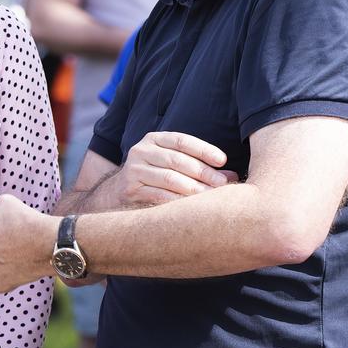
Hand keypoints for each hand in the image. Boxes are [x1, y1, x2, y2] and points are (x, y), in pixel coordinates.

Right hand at [103, 131, 237, 207]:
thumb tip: (231, 175)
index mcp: (154, 139)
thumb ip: (198, 165)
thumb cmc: (153, 176)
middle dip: (202, 172)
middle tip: (222, 183)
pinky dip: (177, 201)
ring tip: (211, 197)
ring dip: (193, 189)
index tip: (223, 160)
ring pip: (169, 178)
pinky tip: (192, 208)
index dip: (203, 149)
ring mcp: (134, 170)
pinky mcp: (130, 190)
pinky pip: (158, 196)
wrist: (115, 193)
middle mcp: (141, 151)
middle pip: (177, 160)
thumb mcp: (170, 163)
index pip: (182, 141)